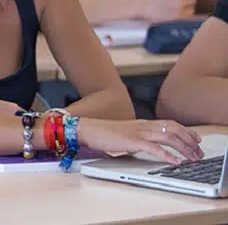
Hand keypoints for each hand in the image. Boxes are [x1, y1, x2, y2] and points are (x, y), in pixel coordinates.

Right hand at [78, 118, 202, 164]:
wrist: (88, 129)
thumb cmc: (104, 133)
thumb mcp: (126, 133)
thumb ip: (139, 137)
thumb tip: (150, 146)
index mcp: (142, 123)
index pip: (170, 123)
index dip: (186, 130)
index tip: (196, 139)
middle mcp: (143, 126)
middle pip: (173, 129)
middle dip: (189, 140)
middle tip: (198, 152)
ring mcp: (138, 132)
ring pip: (168, 137)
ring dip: (183, 148)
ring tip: (192, 158)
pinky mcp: (131, 141)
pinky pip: (153, 148)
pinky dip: (167, 155)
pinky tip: (174, 162)